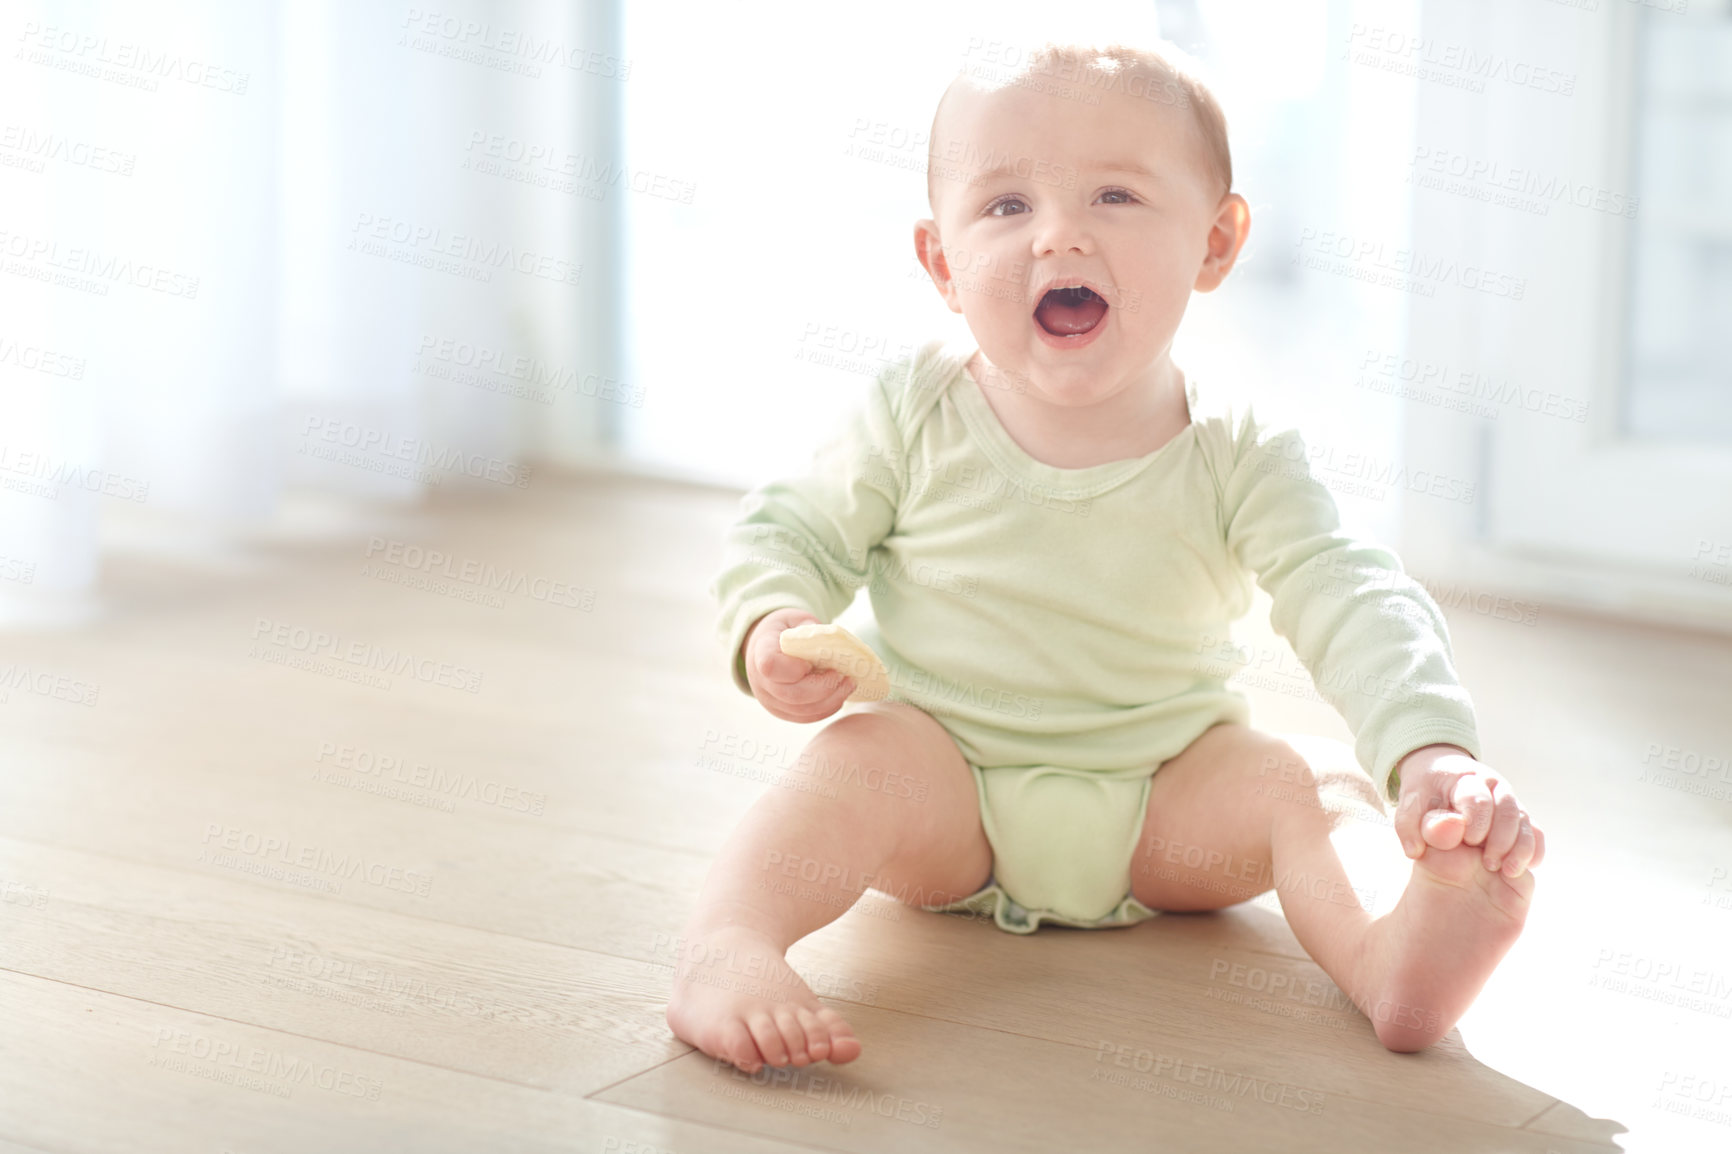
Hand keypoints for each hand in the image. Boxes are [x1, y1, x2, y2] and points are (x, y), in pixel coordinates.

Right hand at [742, 608, 857, 723]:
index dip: (794, 668)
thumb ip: (810, 630)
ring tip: (848, 685)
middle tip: (844, 676)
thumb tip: (832, 643)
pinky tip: (839, 696)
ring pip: (800, 710)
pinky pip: (804, 717)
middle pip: (791, 694)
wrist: (765, 645)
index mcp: (761, 651)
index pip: (770, 666)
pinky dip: (825, 709)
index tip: (812, 662)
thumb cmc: (785, 630)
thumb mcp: (796, 620)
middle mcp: (760, 680)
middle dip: (823, 688)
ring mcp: (769, 699)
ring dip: (829, 701)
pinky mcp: (781, 711)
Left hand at [1392, 745, 1545, 878]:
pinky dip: (1534, 850)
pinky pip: (1536, 833)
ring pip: (1525, 822)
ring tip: (1506, 870)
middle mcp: (1494, 787)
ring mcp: (1510, 802)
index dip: (1476, 823)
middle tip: (1488, 863)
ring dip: (1520, 848)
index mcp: (1466, 780)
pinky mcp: (1520, 819)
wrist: (1443, 779)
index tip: (1468, 842)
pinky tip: (1523, 867)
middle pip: (1508, 811)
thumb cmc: (1426, 797)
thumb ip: (1409, 826)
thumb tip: (1416, 850)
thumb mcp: (1411, 807)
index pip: (1477, 800)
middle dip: (1501, 839)